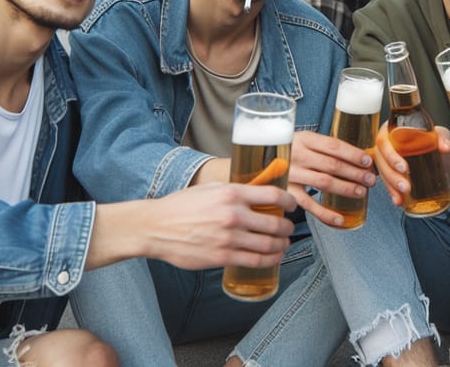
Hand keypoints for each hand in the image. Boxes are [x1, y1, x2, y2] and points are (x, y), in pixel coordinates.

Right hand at [88, 183, 295, 270]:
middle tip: (290, 227)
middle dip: (288, 227)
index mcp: (232, 193)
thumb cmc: (182, 205)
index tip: (293, 204)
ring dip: (282, 245)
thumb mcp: (211, 188)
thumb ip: (235, 191)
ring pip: (268, 244)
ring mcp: (228, 238)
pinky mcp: (222, 257)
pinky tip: (274, 257)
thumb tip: (258, 192)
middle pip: (274, 222)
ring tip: (284, 243)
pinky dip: (270, 260)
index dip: (289, 200)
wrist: (156, 227)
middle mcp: (233, 215)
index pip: (272, 194)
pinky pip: (254, 260)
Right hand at [288, 130, 376, 225]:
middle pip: (332, 164)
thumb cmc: (286, 149)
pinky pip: (308, 204)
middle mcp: (297, 154)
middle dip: (355, 173)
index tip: (368, 161)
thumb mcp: (303, 139)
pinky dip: (325, 213)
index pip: (334, 146)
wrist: (254, 160)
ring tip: (361, 192)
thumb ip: (324, 147)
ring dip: (346, 188)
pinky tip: (340, 219)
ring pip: (324, 182)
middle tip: (370, 179)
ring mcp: (291, 174)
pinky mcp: (286, 191)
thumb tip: (358, 156)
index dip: (354, 154)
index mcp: (304, 138)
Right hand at [374, 122, 449, 206]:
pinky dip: (392, 192)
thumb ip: (441, 137)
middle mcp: (384, 143)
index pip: (383, 141)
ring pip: (381, 172)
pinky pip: (386, 181)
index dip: (391, 156)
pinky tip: (398, 200)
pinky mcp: (388, 169)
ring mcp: (384, 157)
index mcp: (390, 130)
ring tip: (402, 196)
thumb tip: (446, 148)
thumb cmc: (430, 136)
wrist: (433, 146)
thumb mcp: (437, 133)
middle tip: (405, 186)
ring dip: (390, 186)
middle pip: (380, 160)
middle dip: (391, 176)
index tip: (404, 168)